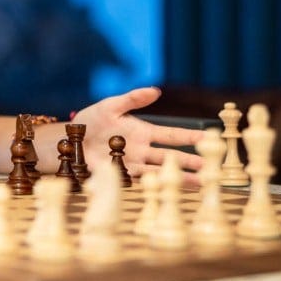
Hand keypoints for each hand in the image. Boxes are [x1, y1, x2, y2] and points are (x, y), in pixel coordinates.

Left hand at [72, 87, 204, 180]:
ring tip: (200, 183)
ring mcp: (132, 164)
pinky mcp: (120, 175)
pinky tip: (168, 189)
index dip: (191, 136)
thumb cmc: (90, 120)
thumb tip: (156, 91)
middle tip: (212, 168)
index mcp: (143, 132)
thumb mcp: (111, 106)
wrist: (68, 140)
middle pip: (171, 157)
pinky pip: (140, 181)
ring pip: (160, 172)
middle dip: (192, 162)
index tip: (210, 137)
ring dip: (179, 178)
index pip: (173, 135)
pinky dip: (154, 185)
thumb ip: (133, 99)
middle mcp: (142, 150)